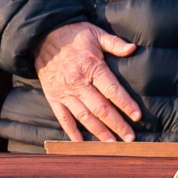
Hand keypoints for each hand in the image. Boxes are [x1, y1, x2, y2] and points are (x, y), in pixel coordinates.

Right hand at [38, 22, 141, 141]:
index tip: (137, 116)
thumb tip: (133, 48)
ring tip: (112, 144)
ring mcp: (64, 92)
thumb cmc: (73, 35)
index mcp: (91, 67)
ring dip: (99, 132)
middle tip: (130, 138)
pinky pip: (63, 118)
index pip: (112, 90)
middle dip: (116, 124)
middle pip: (100, 108)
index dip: (125, 104)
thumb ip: (114, 43)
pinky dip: (72, 132)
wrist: (41, 37)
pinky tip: (82, 143)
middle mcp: (78, 82)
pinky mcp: (53, 97)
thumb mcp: (95, 33)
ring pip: (84, 117)